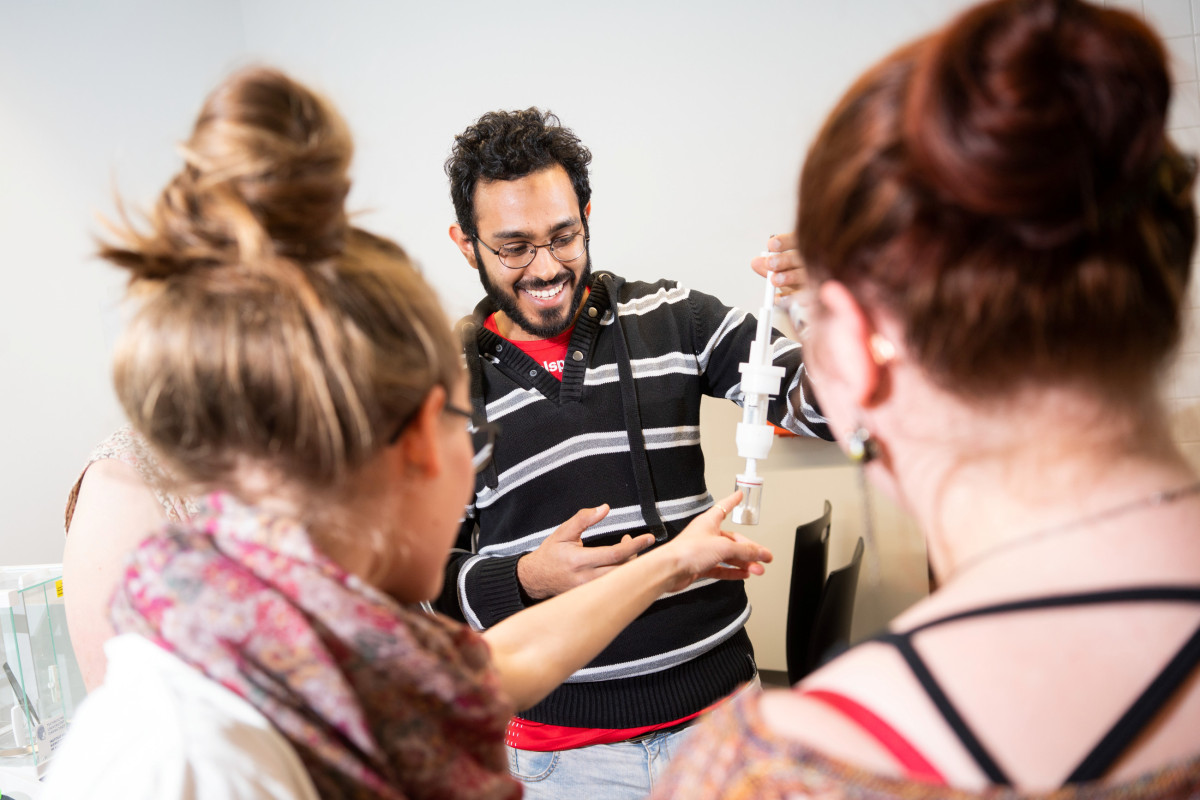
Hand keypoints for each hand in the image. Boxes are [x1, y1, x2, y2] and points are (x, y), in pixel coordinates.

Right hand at [517, 505, 656, 599]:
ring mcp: (589, 591)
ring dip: (631, 565)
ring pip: (620, 581)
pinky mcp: (591, 597)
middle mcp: (586, 579)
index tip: (648, 538)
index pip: (615, 554)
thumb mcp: (563, 532)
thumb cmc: (550, 554)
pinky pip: (614, 588)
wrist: (535, 579)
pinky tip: (621, 563)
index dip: (634, 545)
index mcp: (579, 560)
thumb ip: (583, 519)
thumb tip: (604, 508)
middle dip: (637, 555)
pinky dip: (623, 575)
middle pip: (623, 571)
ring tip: (628, 549)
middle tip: (641, 541)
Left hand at [658, 491, 773, 593]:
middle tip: (764, 556)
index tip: (739, 495)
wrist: (669, 570)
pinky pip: (722, 568)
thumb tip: (759, 553)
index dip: (733, 501)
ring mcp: (703, 552)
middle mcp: (706, 535)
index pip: (724, 507)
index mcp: (709, 522)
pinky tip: (744, 574)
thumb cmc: (687, 551)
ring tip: (758, 569)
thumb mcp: (723, 547)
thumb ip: (744, 551)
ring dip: (744, 563)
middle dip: (750, 550)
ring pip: (729, 556)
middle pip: (733, 540)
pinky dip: (734, 571)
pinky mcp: (701, 566)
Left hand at [750, 232, 808, 295]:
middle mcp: (812, 263)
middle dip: (784, 259)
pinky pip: (803, 296)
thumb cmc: (794, 277)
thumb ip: (767, 266)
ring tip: (775, 280)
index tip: (771, 245)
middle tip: (770, 263)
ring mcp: (814, 278)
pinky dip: (790, 297)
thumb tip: (755, 262)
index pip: (797, 241)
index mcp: (804, 251)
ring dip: (789, 277)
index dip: (785, 242)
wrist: (807, 297)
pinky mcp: (812, 295)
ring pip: (804, 276)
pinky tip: (779, 298)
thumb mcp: (780, 270)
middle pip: (801, 258)